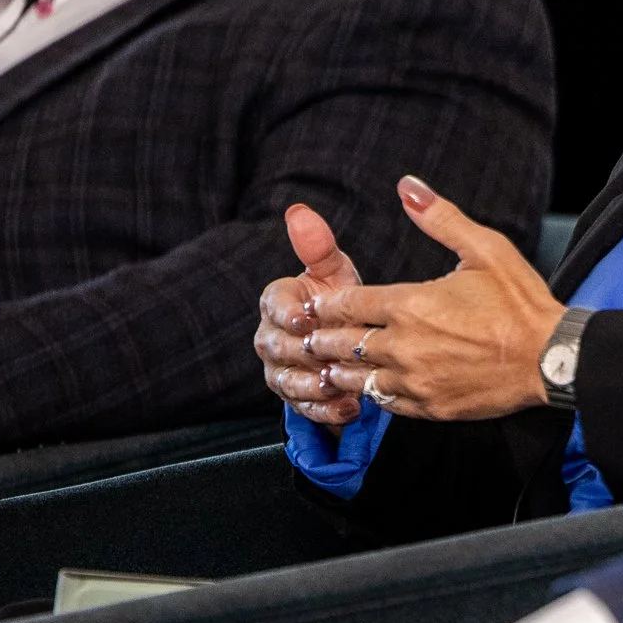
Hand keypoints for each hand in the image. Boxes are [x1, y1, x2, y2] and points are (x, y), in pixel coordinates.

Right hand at [256, 203, 367, 428]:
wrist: (346, 340)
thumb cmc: (338, 299)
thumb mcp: (333, 273)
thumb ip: (318, 247)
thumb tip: (299, 212)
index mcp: (276, 302)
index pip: (274, 308)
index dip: (290, 315)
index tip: (308, 320)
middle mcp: (270, 338)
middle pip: (279, 348)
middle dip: (308, 352)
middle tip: (335, 354)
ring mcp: (280, 370)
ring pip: (290, 381)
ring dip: (317, 385)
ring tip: (345, 384)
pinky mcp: (295, 398)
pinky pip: (305, 408)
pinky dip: (328, 410)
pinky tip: (352, 407)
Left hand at [296, 178, 560, 422]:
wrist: (552, 360)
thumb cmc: (521, 304)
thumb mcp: (485, 249)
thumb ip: (440, 218)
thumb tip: (408, 186)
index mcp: (410, 304)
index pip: (346, 304)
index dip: (323, 304)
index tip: (313, 303)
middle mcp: (404, 345)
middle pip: (340, 344)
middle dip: (320, 338)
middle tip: (308, 336)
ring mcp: (415, 380)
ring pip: (355, 377)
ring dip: (339, 369)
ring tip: (328, 364)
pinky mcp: (430, 407)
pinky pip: (384, 402)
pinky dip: (370, 393)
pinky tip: (367, 385)